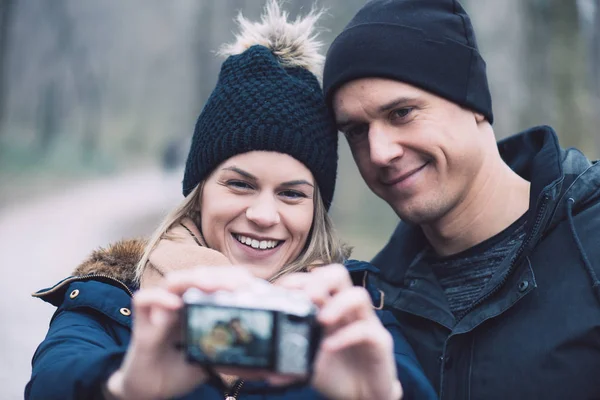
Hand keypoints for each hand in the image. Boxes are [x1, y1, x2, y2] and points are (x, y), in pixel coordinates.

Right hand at [105, 266, 262, 399]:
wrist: (150, 390)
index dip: (232, 278)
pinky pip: (144, 300)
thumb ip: (230, 353)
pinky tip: (175, 304)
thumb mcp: (212, 358)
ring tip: (211, 285)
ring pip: (173, 281)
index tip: (251, 285)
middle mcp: (179, 302)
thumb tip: (265, 363)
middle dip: (219, 275)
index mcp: (197, 305)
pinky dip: (158, 298)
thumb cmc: (181, 368)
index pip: (215, 280)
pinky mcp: (141, 323)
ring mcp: (160, 310)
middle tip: (238, 283)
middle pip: (197, 275)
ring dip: (193, 279)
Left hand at [277, 264, 402, 399]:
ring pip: (358, 294)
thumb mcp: (306, 362)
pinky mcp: (379, 341)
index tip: (280, 291)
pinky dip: (346, 336)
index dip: (297, 279)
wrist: (361, 395)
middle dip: (320, 280)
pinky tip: (329, 347)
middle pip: (338, 274)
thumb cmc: (334, 372)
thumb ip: (288, 359)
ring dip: (337, 303)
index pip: (315, 278)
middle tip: (306, 297)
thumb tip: (263, 368)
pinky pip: (366, 330)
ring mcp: (365, 322)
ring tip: (321, 320)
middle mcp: (346, 309)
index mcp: (327, 306)